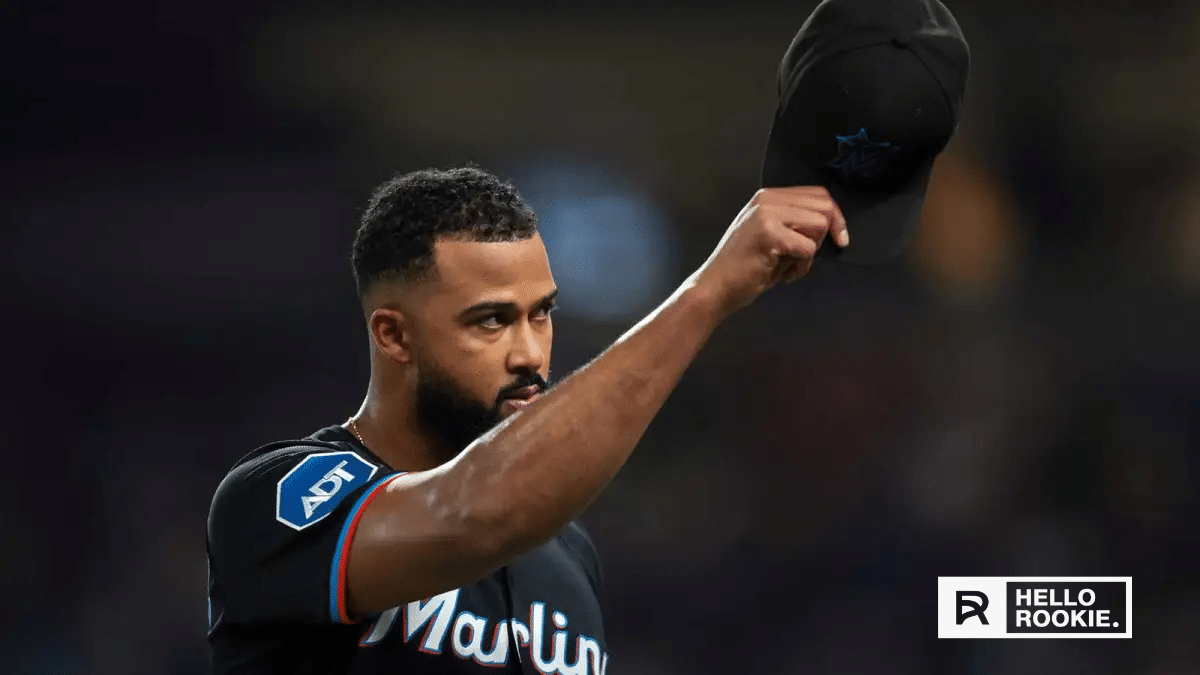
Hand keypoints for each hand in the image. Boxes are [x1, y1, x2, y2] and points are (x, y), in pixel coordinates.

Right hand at [690, 186, 848, 317]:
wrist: (715, 288)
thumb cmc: (744, 268)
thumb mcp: (770, 233)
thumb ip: (794, 222)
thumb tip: (831, 222)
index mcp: (768, 197)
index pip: (818, 194)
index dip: (835, 217)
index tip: (840, 238)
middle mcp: (767, 199)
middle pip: (824, 207)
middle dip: (825, 236)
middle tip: (806, 258)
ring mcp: (767, 215)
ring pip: (819, 226)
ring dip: (810, 252)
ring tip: (788, 266)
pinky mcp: (769, 235)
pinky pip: (808, 249)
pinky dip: (801, 268)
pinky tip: (782, 276)